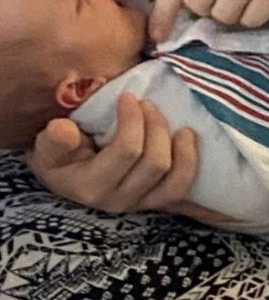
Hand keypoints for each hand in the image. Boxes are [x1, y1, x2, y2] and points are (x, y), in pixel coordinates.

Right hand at [26, 94, 197, 214]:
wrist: (65, 173)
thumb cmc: (59, 154)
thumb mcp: (48, 146)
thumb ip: (54, 139)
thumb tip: (62, 129)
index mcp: (91, 186)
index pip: (127, 152)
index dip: (133, 119)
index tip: (127, 96)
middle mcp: (117, 200)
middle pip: (155, 163)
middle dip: (155, 126)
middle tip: (145, 103)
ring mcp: (139, 203)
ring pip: (173, 178)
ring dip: (177, 144)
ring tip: (167, 118)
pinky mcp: (154, 200)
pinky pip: (180, 190)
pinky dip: (189, 162)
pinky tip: (187, 136)